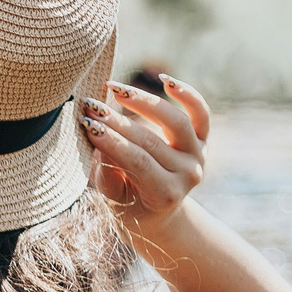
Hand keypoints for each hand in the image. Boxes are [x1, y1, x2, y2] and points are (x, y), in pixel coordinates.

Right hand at [83, 76, 209, 236]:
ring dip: (143, 102)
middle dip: (117, 121)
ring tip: (116, 90)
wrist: (157, 211)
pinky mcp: (203, 139)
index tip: (87, 124)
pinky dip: (187, 94)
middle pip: (151, 140)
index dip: (112, 141)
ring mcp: (198, 154)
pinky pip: (201, 113)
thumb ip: (107, 173)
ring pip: (175, 122)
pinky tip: (164, 80)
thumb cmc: (127, 204)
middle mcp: (188, 174)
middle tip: (91, 106)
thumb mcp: (112, 198)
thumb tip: (97, 135)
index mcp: (165, 194)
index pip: (137, 161)